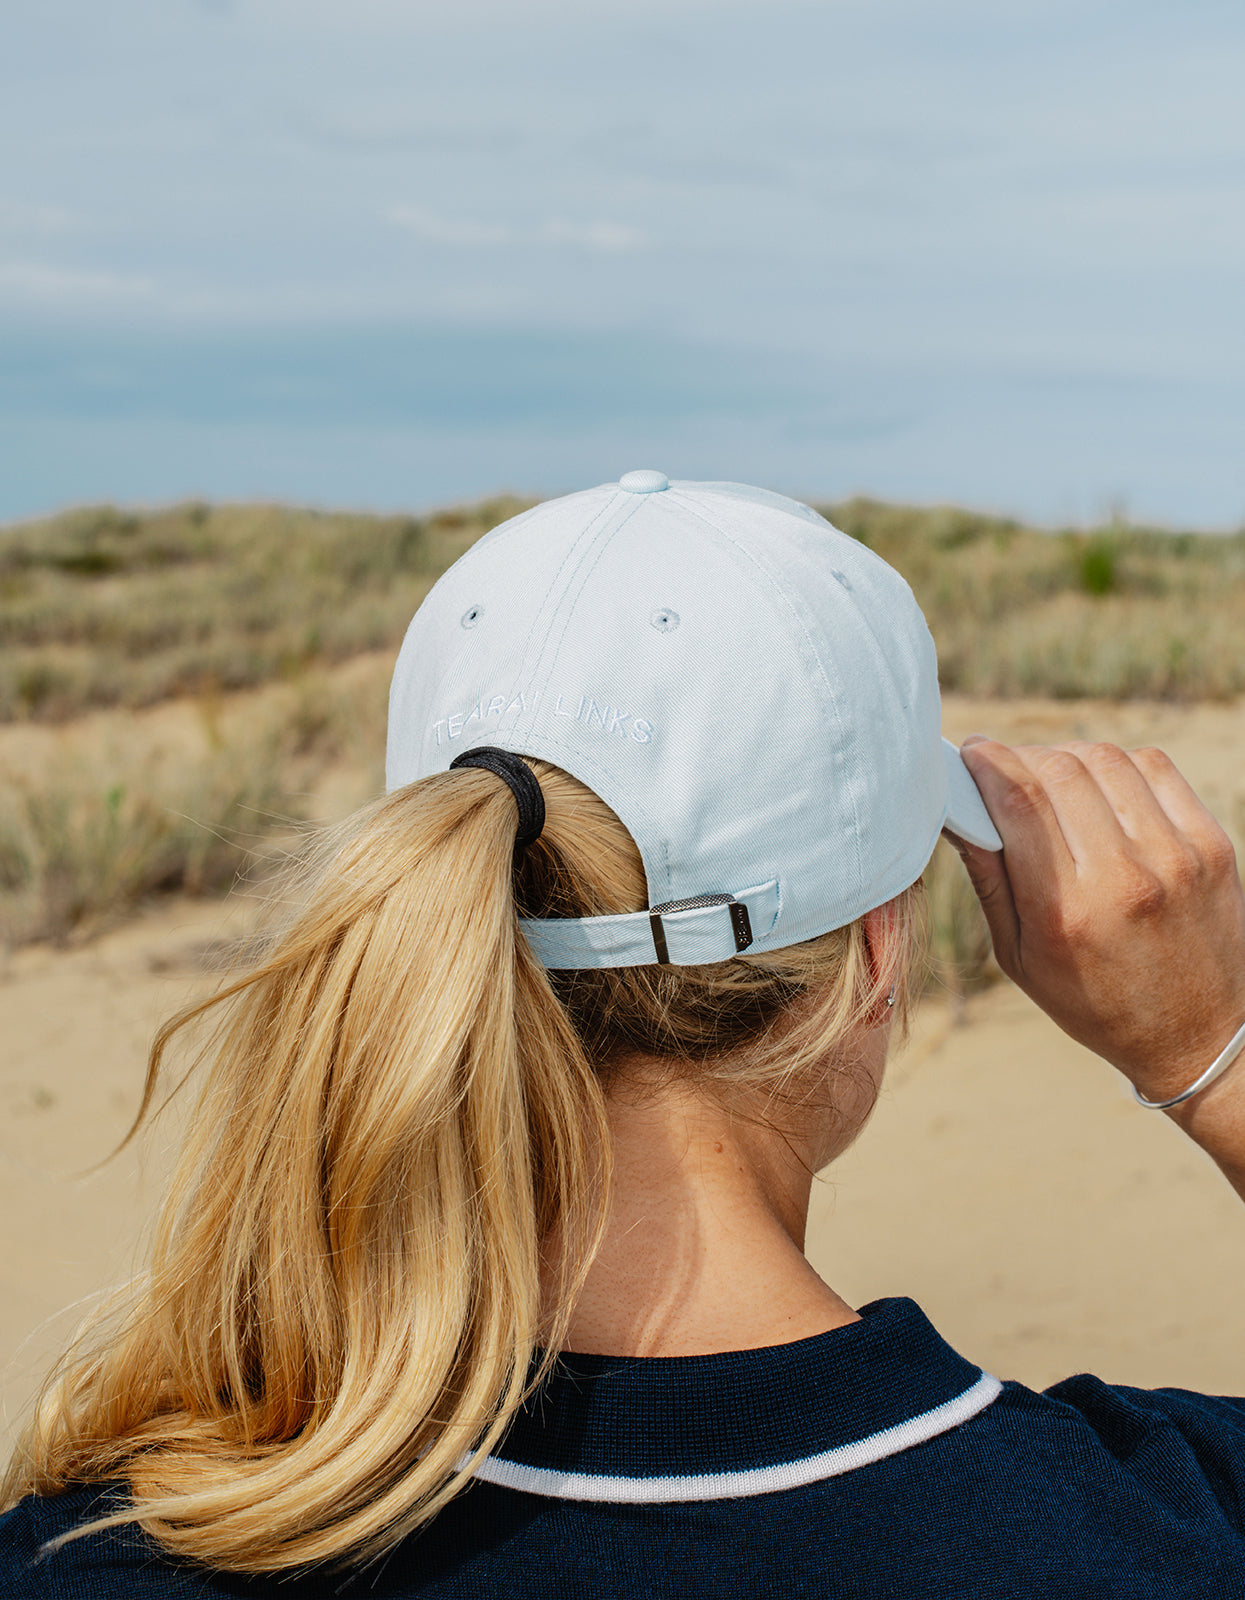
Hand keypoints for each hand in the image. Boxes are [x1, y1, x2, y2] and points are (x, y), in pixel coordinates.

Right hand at [949, 739, 1244, 1106]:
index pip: (1019, 801)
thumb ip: (989, 881)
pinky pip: (1154, 768)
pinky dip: (1117, 764)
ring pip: (1106, 759)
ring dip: (1066, 757)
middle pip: (1059, 770)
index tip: (971, 753)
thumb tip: (958, 812)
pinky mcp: (1210, 843)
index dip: (986, 763)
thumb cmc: (1098, 1003)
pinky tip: (1101, 787)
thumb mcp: (1020, 960)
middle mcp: (1125, 876)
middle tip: (1004, 768)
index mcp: (1067, 911)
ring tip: (1051, 778)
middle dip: (1020, 757)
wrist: (1201, 1035)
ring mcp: (1176, 855)